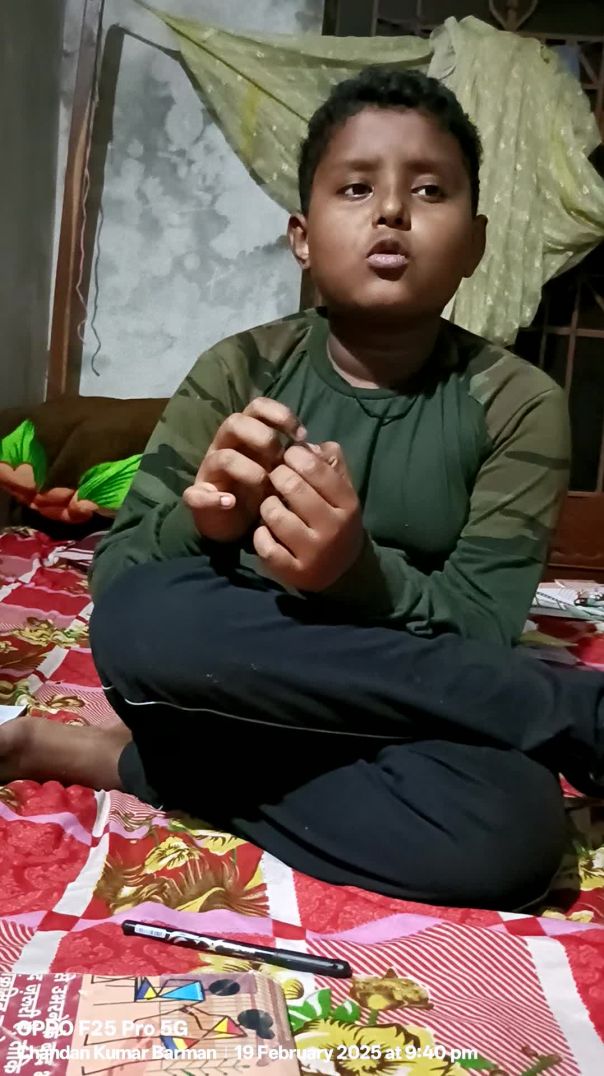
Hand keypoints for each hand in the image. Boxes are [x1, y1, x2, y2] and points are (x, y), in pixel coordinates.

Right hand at [183, 399, 305, 541]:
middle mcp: (226, 447)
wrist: (235, 523)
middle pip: (235, 423)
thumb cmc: (261, 490)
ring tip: (263, 481)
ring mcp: (210, 472)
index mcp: (247, 436)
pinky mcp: (199, 497)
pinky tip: (231, 502)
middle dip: (261, 436)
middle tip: (280, 456)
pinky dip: (212, 498)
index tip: (301, 434)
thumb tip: (319, 447)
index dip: (279, 414)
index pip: (257, 408)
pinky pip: (196, 494)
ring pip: (221, 456)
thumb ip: (301, 458)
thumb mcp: (283, 472)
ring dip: (245, 467)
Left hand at [253, 441, 363, 590]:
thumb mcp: (342, 491)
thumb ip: (330, 462)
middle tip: (275, 478)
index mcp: (347, 504)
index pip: (315, 468)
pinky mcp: (294, 571)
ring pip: (273, 514)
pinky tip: (266, 531)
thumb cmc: (335, 520)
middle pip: (292, 487)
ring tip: (271, 506)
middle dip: (276, 477)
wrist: (343, 571)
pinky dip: (260, 535)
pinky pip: (265, 545)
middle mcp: (333, 528)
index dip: (294, 456)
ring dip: (266, 505)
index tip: (287, 457)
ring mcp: (313, 552)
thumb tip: (307, 444)